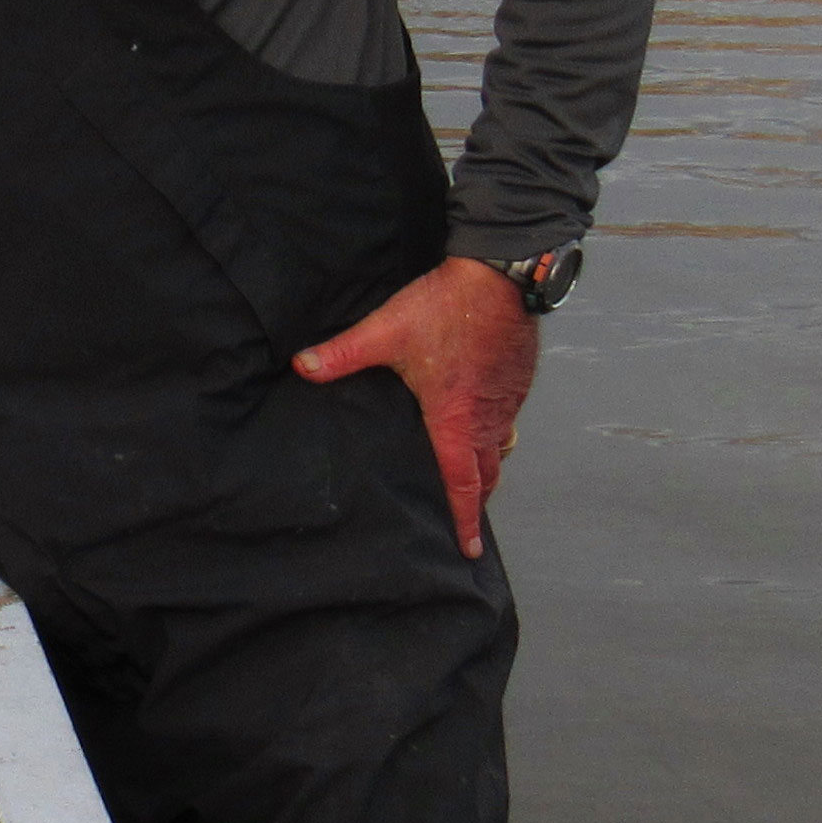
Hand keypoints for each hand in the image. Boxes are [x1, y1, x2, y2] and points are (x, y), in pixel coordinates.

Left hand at [293, 258, 538, 558]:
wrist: (498, 274)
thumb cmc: (445, 306)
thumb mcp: (385, 331)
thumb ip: (342, 354)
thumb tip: (303, 367)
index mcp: (454, 419)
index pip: (461, 482)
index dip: (463, 518)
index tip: (468, 548)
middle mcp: (486, 417)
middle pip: (487, 474)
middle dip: (475, 499)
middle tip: (464, 519)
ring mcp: (508, 400)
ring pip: (501, 448)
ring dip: (487, 467)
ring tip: (470, 479)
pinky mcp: (518, 381)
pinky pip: (509, 421)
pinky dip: (495, 434)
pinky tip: (478, 426)